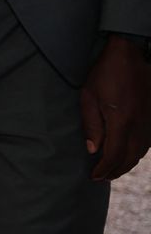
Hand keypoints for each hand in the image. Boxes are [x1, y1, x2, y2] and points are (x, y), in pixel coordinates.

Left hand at [80, 36, 150, 180]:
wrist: (131, 55)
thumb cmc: (105, 74)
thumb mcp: (89, 97)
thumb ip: (91, 125)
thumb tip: (93, 150)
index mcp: (122, 122)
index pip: (114, 156)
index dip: (104, 169)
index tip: (94, 176)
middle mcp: (140, 126)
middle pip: (130, 158)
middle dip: (115, 171)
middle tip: (102, 178)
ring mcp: (150, 122)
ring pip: (141, 153)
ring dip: (127, 164)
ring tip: (113, 170)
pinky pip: (147, 143)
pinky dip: (137, 153)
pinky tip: (128, 154)